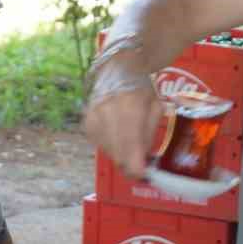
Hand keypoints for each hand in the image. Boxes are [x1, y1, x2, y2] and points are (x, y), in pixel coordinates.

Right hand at [84, 52, 163, 178]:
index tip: (145, 174)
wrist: (117, 69)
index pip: (130, 150)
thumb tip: (144, 163)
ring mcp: (94, 120)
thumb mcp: (155, 108)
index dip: (137, 169)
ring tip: (131, 140)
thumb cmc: (141, 88)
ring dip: (122, 154)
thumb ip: (148, 136)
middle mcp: (107, 115)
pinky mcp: (87, 124)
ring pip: (110, 153)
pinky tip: (118, 132)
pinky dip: (112, 145)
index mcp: (129, 109)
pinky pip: (102, 145)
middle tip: (142, 161)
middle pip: (119, 156)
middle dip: (131, 163)